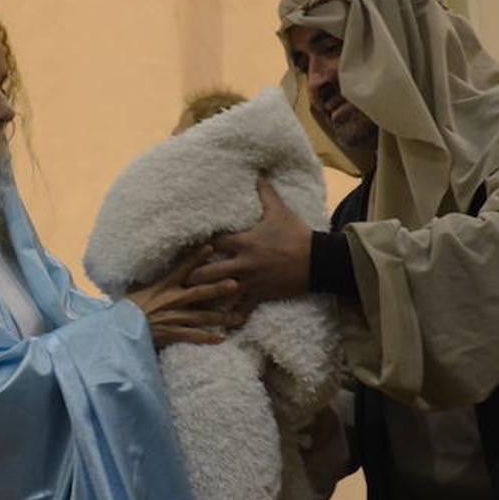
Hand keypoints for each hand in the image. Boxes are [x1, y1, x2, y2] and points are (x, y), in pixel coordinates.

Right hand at [126, 245, 243, 347]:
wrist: (116, 330)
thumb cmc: (126, 309)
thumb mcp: (137, 288)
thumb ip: (150, 279)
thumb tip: (153, 266)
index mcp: (162, 285)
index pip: (182, 268)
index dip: (196, 257)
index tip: (212, 246)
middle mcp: (170, 299)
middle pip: (198, 292)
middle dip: (217, 288)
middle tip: (236, 283)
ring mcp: (172, 317)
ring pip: (201, 316)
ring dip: (221, 317)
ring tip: (239, 318)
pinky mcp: (171, 333)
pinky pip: (192, 336)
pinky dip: (207, 338)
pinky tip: (222, 338)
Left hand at [188, 177, 312, 306]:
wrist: (318, 260)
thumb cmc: (297, 234)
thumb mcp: (280, 211)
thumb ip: (265, 193)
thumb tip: (258, 173)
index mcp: (244, 242)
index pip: (212, 243)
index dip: (198, 246)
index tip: (185, 247)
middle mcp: (243, 263)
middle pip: (207, 271)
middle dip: (192, 275)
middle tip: (180, 278)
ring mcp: (250, 282)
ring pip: (219, 293)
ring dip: (205, 297)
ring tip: (188, 301)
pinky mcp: (259, 296)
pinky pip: (241, 311)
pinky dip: (230, 319)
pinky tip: (217, 326)